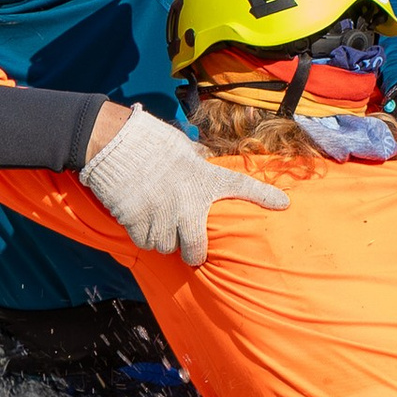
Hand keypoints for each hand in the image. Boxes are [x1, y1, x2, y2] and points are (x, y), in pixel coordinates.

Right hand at [80, 105, 285, 263]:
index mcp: (202, 178)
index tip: (283, 203)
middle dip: (194, 254)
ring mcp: (161, 215)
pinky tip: (141, 221)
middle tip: (192, 251)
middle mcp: (186, 202)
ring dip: (164, 240)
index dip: (264, 196)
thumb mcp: (182, 149)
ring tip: (160, 225)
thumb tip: (206, 160)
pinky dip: (143, 235)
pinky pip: (144, 242)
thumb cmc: (149, 142)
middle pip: (195, 249)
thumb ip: (197, 161)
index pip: (241, 186)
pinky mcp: (137, 222)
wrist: (113, 143)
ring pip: (166, 247)